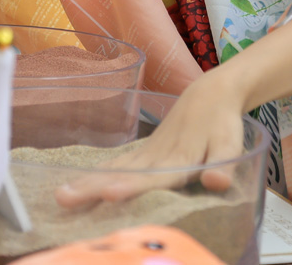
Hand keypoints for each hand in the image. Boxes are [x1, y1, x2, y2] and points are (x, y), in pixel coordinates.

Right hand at [54, 69, 246, 206]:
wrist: (210, 94)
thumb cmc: (221, 123)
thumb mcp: (231, 145)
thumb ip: (224, 166)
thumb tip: (217, 183)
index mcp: (178, 159)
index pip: (153, 176)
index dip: (132, 185)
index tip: (109, 192)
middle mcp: (157, 157)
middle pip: (122, 175)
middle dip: (93, 187)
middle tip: (64, 197)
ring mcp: (146, 153)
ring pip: (113, 168)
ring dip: (87, 182)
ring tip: (60, 195)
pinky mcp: (142, 152)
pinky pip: (115, 164)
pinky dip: (95, 174)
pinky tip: (75, 184)